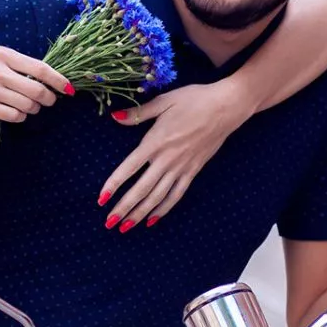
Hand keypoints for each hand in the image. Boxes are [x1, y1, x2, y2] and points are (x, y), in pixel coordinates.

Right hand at [0, 46, 71, 123]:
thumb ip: (10, 64)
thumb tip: (39, 78)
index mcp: (1, 54)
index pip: (40, 68)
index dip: (59, 80)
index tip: (69, 88)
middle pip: (37, 90)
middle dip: (47, 99)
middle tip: (47, 103)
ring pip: (27, 106)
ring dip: (31, 110)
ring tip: (24, 108)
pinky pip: (13, 116)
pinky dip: (17, 117)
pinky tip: (12, 114)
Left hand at [98, 80, 254, 230]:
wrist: (225, 107)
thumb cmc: (194, 100)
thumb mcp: (163, 102)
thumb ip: (138, 113)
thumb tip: (114, 117)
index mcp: (155, 141)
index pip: (129, 168)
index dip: (114, 184)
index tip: (101, 199)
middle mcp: (167, 159)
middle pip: (142, 189)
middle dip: (124, 208)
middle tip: (109, 222)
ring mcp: (181, 167)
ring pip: (158, 196)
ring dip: (141, 213)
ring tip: (126, 227)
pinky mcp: (193, 171)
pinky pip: (177, 194)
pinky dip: (164, 208)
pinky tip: (153, 219)